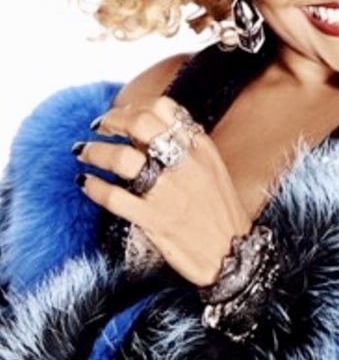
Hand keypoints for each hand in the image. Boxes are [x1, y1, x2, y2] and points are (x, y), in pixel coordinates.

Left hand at [74, 96, 252, 286]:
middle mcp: (185, 164)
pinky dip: (93, 187)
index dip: (134, 106)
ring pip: (121, 158)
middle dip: (112, 120)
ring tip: (83, 151)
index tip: (121, 115)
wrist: (233, 253)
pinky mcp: (153, 220)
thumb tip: (146, 131)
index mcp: (200, 148)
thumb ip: (185, 146)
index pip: (163, 108)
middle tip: (99, 127)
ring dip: (94, 151)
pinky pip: (113, 197)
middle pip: (140, 124)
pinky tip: (85, 183)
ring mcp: (168, 192)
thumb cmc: (220, 210)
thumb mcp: (212, 167)